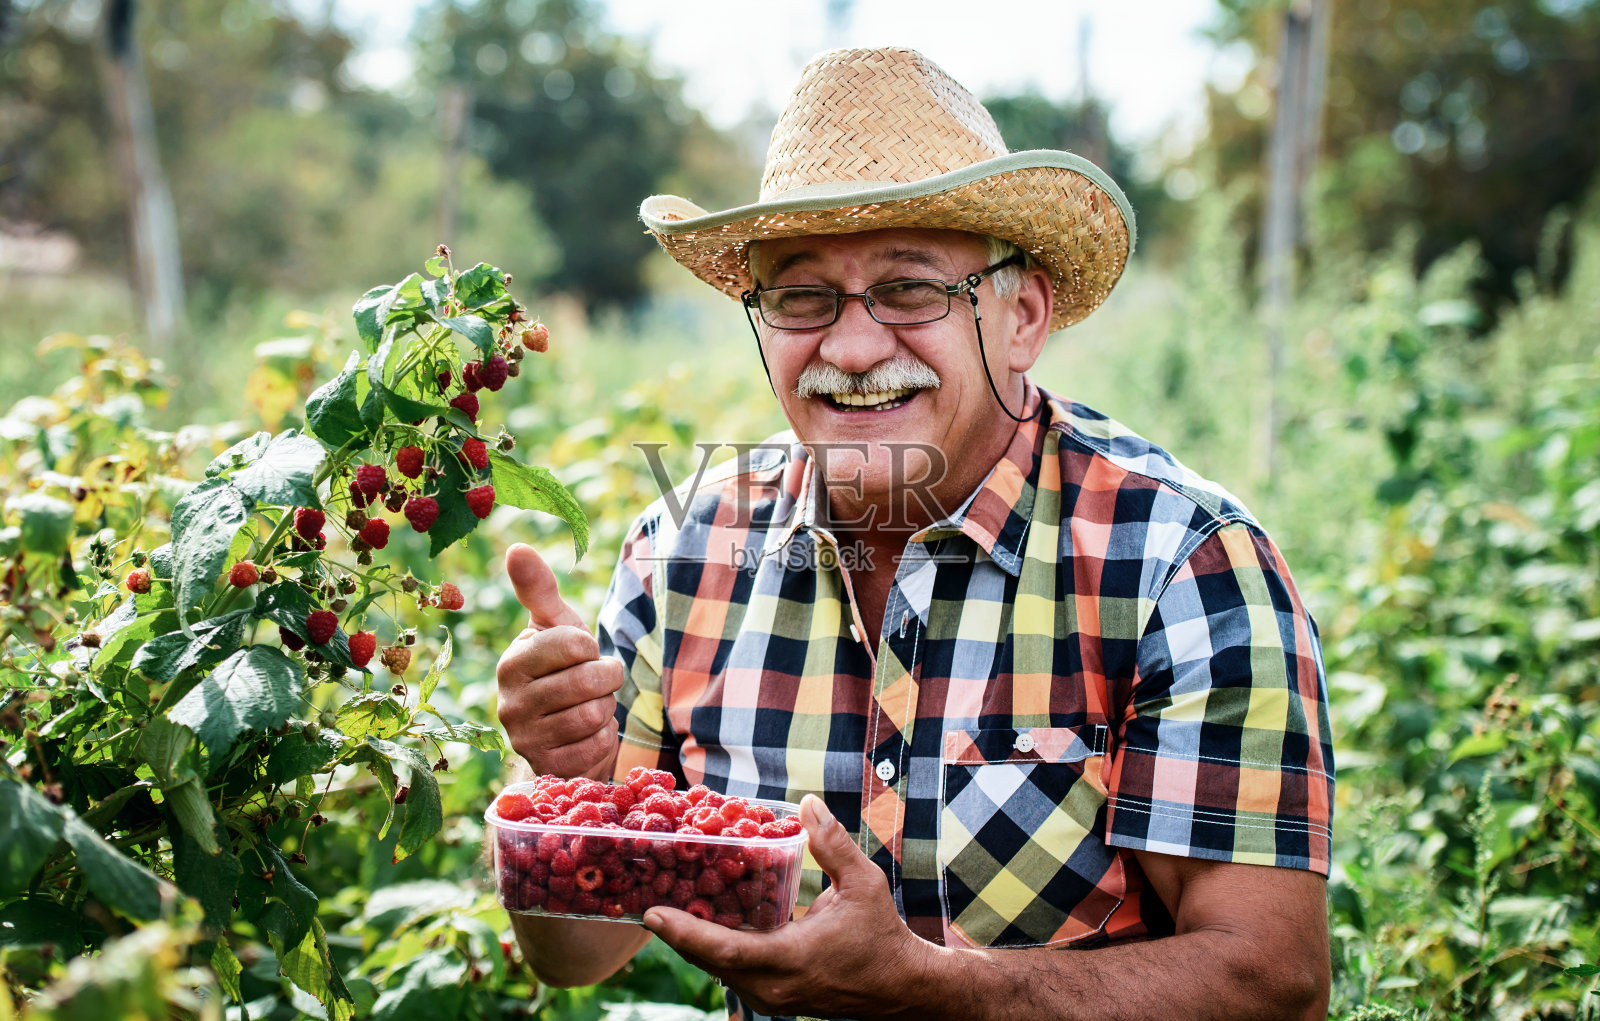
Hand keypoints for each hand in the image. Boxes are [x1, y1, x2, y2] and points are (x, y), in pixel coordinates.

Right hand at [495, 543, 621, 778]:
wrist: (564, 728)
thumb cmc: (561, 666)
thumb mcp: (556, 625)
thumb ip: (538, 588)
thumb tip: (516, 547)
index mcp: (512, 662)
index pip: (575, 643)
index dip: (591, 647)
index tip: (581, 653)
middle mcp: (509, 703)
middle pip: (589, 681)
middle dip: (605, 679)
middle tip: (594, 681)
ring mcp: (525, 740)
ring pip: (595, 714)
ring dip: (605, 709)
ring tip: (588, 706)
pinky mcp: (547, 768)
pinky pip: (596, 747)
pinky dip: (602, 738)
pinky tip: (586, 734)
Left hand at [643, 795, 928, 1018]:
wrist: (902, 987)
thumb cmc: (882, 935)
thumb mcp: (862, 883)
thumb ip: (832, 844)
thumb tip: (809, 803)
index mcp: (790, 960)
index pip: (725, 950)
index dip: (685, 933)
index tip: (653, 914)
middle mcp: (773, 986)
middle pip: (710, 962)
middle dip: (677, 934)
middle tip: (648, 902)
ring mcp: (773, 998)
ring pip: (719, 970)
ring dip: (694, 944)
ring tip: (668, 910)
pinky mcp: (776, 999)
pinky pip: (734, 975)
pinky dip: (715, 951)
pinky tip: (706, 925)